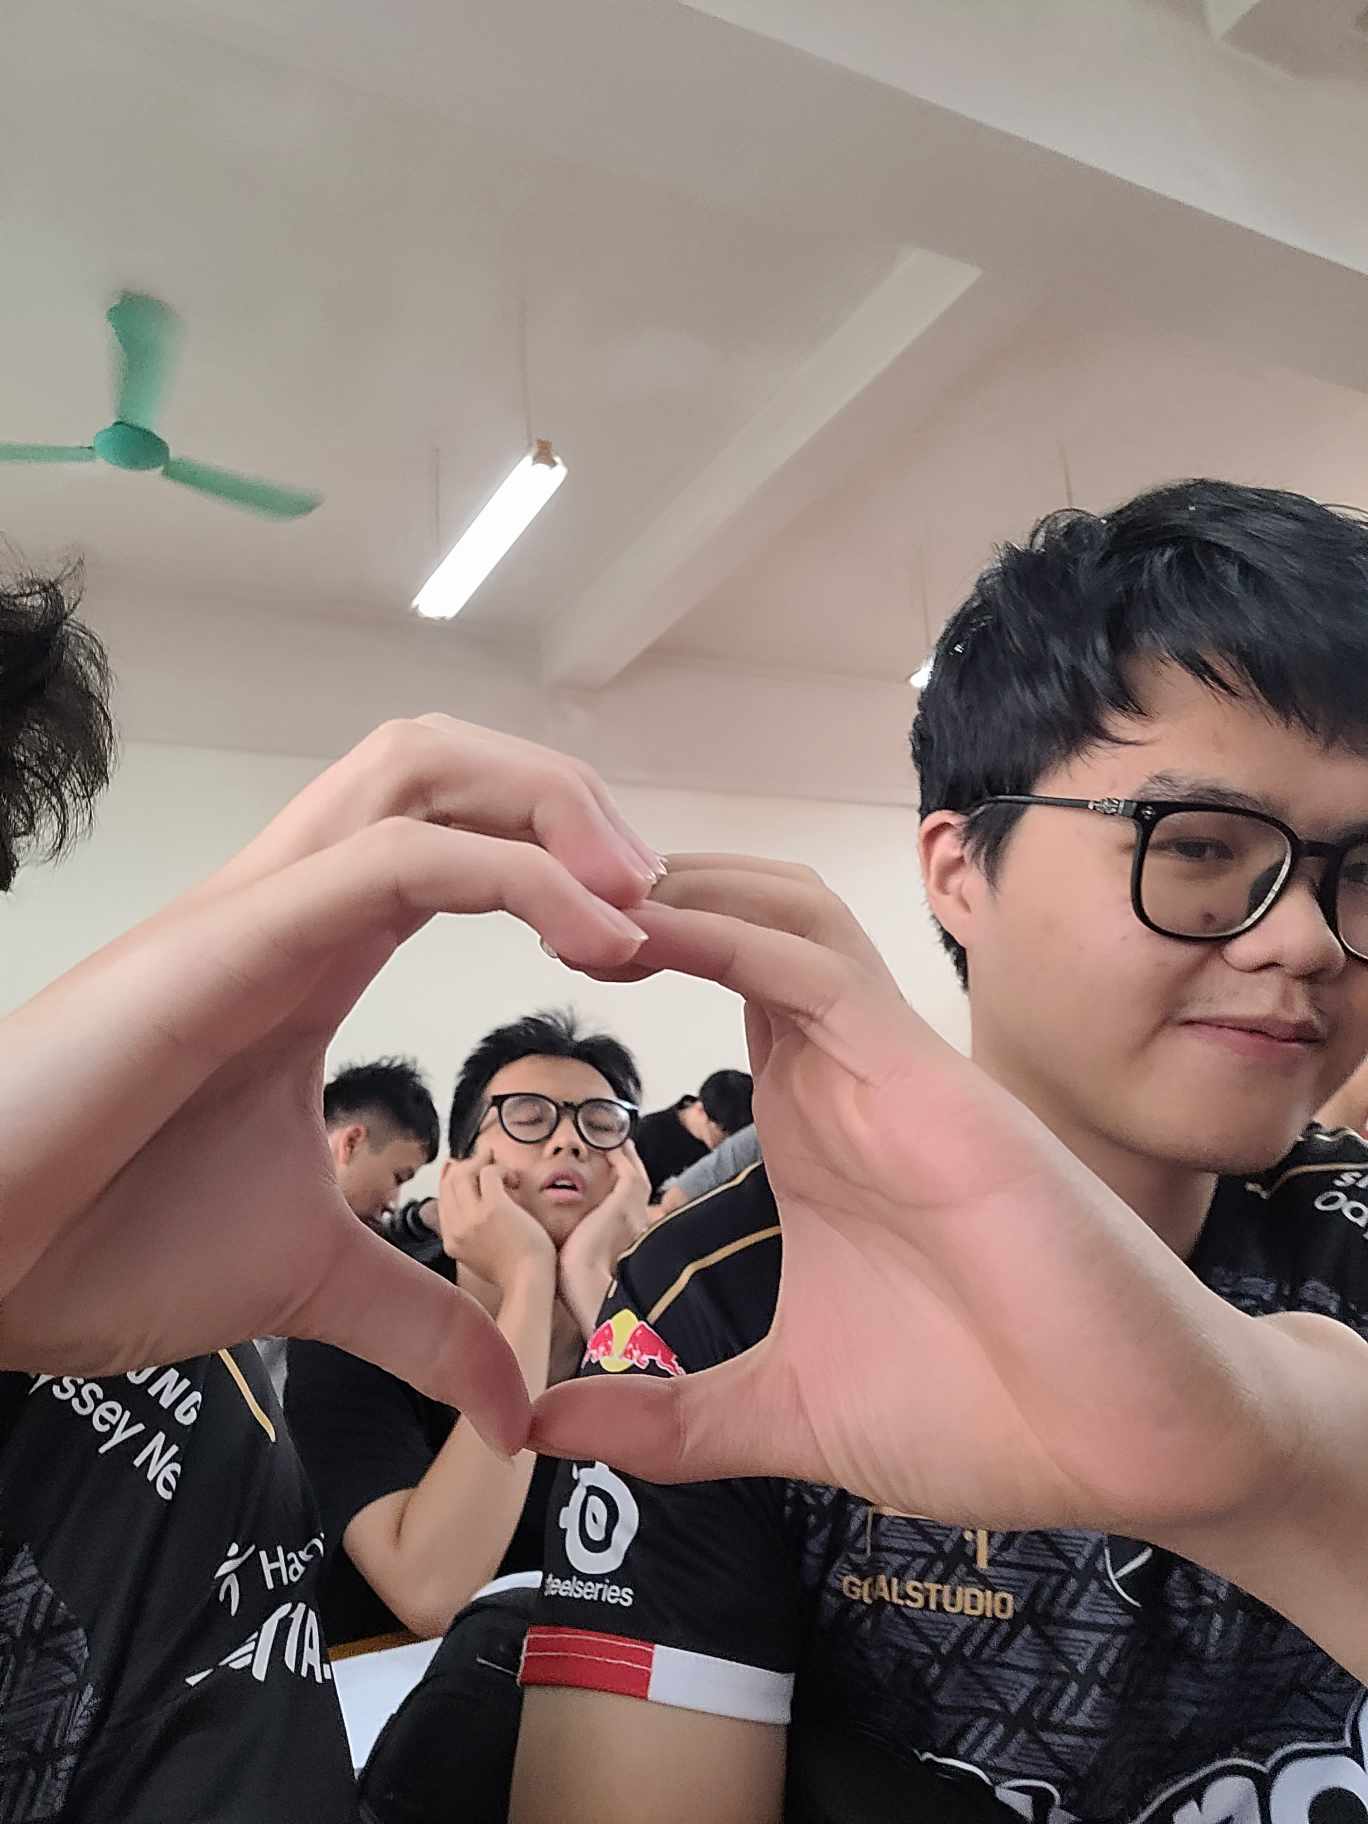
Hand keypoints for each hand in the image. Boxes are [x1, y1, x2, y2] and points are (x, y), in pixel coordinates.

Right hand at [0, 717, 659, 1453]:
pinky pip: (395, 859)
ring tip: (638, 890)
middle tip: (658, 890)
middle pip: (441, 761)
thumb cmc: (100, 1244)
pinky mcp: (227, 942)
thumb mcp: (307, 1280)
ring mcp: (254, 908)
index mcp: (310, 950)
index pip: (449, 833)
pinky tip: (596, 942)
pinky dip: (516, 878)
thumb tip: (510, 1403)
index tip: (647, 945)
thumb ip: (416, 1319)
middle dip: (564, 796)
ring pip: (417, 765)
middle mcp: (287, 901)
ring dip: (548, 807)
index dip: (559, 857)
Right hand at [437, 1146, 555, 1289]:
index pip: (443, 1198)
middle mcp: (456, 1228)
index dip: (453, 1177)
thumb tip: (471, 1201)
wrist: (529, 1282)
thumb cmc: (516, 1270)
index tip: (465, 1165)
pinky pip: (488, 1172)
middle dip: (468, 1165)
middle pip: (450, 1182)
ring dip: (483, 1164)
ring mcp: (472, 1217)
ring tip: (503, 1172)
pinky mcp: (493, 1207)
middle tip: (487, 1159)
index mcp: (451, 1240)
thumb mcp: (480, 1255)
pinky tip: (513, 1181)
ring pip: (464, 1173)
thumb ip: (469, 1233)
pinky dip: (501, 1170)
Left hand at [531, 856, 1276, 1534]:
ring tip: (560, 883)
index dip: (621, 942)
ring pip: (778, 910)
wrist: (1130, 1446)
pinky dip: (722, 930)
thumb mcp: (784, 1416)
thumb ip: (668, 1418)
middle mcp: (843, 1074)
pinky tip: (637, 928)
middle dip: (630, 883)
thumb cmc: (984, 1411)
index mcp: (809, 1125)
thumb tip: (545, 1431)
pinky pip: (815, 968)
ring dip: (671, 885)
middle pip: (735, 911)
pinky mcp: (928, 1079)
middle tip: (515, 878)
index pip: (710, 978)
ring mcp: (888, 1067)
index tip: (522, 938)